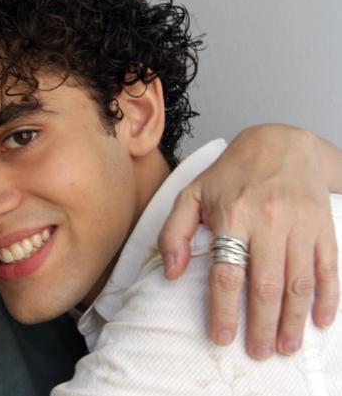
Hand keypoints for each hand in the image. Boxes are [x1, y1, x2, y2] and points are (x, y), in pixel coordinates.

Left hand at [158, 124, 339, 359]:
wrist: (282, 144)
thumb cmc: (230, 173)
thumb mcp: (191, 193)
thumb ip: (174, 232)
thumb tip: (171, 273)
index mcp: (232, 216)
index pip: (226, 273)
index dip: (224, 310)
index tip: (222, 338)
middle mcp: (269, 222)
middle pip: (265, 285)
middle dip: (261, 325)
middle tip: (258, 353)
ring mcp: (300, 225)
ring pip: (298, 283)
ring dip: (294, 320)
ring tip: (286, 347)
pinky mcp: (323, 227)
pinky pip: (329, 269)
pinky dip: (328, 298)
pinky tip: (321, 322)